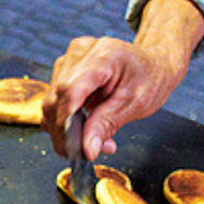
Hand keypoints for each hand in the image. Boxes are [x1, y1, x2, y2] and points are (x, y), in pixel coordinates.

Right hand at [41, 36, 184, 158]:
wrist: (151, 64)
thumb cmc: (149, 79)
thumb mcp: (135, 104)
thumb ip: (107, 125)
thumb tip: (87, 149)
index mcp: (103, 55)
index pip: (70, 90)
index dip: (67, 123)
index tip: (76, 148)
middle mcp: (80, 52)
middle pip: (57, 97)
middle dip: (66, 132)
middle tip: (87, 152)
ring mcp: (70, 58)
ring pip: (51, 101)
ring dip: (64, 128)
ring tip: (91, 141)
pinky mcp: (65, 68)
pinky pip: (55, 99)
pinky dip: (64, 120)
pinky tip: (83, 129)